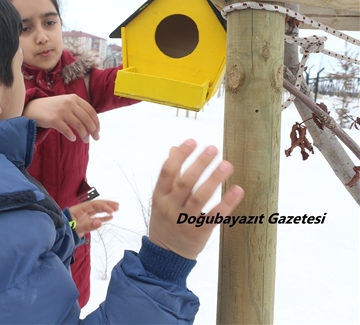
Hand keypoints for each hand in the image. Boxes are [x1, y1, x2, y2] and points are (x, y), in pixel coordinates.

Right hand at [23, 94, 99, 142]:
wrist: (33, 108)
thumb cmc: (52, 108)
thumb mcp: (66, 102)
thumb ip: (78, 108)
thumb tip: (93, 123)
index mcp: (74, 98)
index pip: (90, 111)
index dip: (96, 122)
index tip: (98, 130)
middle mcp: (69, 103)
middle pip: (87, 119)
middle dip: (93, 130)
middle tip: (96, 138)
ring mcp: (61, 110)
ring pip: (79, 126)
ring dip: (84, 135)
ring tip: (86, 140)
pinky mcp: (54, 119)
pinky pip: (67, 130)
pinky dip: (72, 136)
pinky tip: (73, 138)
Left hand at [68, 199, 118, 237]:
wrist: (58, 236)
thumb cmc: (65, 230)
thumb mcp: (76, 228)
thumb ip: (88, 226)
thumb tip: (100, 222)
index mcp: (78, 209)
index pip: (93, 205)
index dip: (103, 206)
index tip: (112, 210)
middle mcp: (82, 211)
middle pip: (96, 205)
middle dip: (106, 205)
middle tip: (117, 206)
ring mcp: (83, 217)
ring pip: (97, 211)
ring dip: (106, 210)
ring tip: (116, 209)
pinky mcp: (85, 223)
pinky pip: (95, 218)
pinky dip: (103, 217)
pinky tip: (110, 217)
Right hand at [148, 139, 243, 259]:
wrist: (166, 255)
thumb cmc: (165, 221)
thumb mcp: (161, 198)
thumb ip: (169, 175)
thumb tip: (174, 148)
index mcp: (159, 196)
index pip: (167, 172)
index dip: (180, 156)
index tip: (192, 141)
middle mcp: (170, 207)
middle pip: (185, 182)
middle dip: (199, 163)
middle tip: (213, 148)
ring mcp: (184, 220)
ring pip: (200, 197)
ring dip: (214, 179)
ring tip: (227, 164)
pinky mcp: (200, 232)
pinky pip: (215, 216)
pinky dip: (227, 203)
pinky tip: (238, 190)